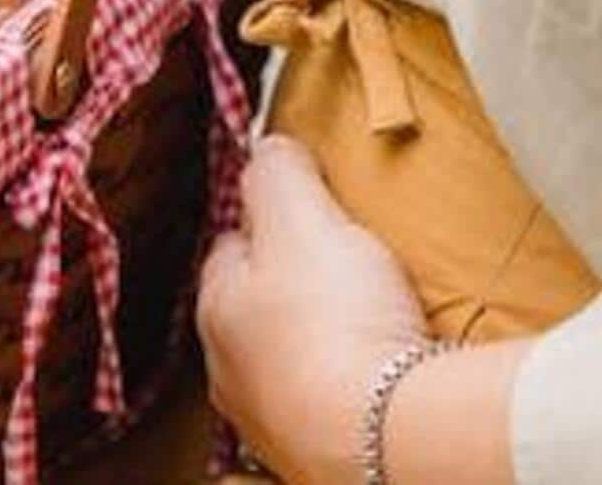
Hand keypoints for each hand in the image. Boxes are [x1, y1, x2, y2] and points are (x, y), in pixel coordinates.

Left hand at [197, 136, 429, 484]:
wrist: (385, 437)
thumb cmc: (335, 325)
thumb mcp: (302, 219)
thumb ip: (278, 175)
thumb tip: (267, 147)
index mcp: (217, 308)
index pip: (232, 247)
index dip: (270, 222)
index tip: (307, 213)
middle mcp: (231, 370)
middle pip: (261, 308)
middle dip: (295, 287)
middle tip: (347, 267)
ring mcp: (272, 419)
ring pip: (290, 361)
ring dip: (321, 342)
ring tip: (371, 323)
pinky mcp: (318, 453)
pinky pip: (329, 404)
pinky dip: (349, 387)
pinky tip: (380, 377)